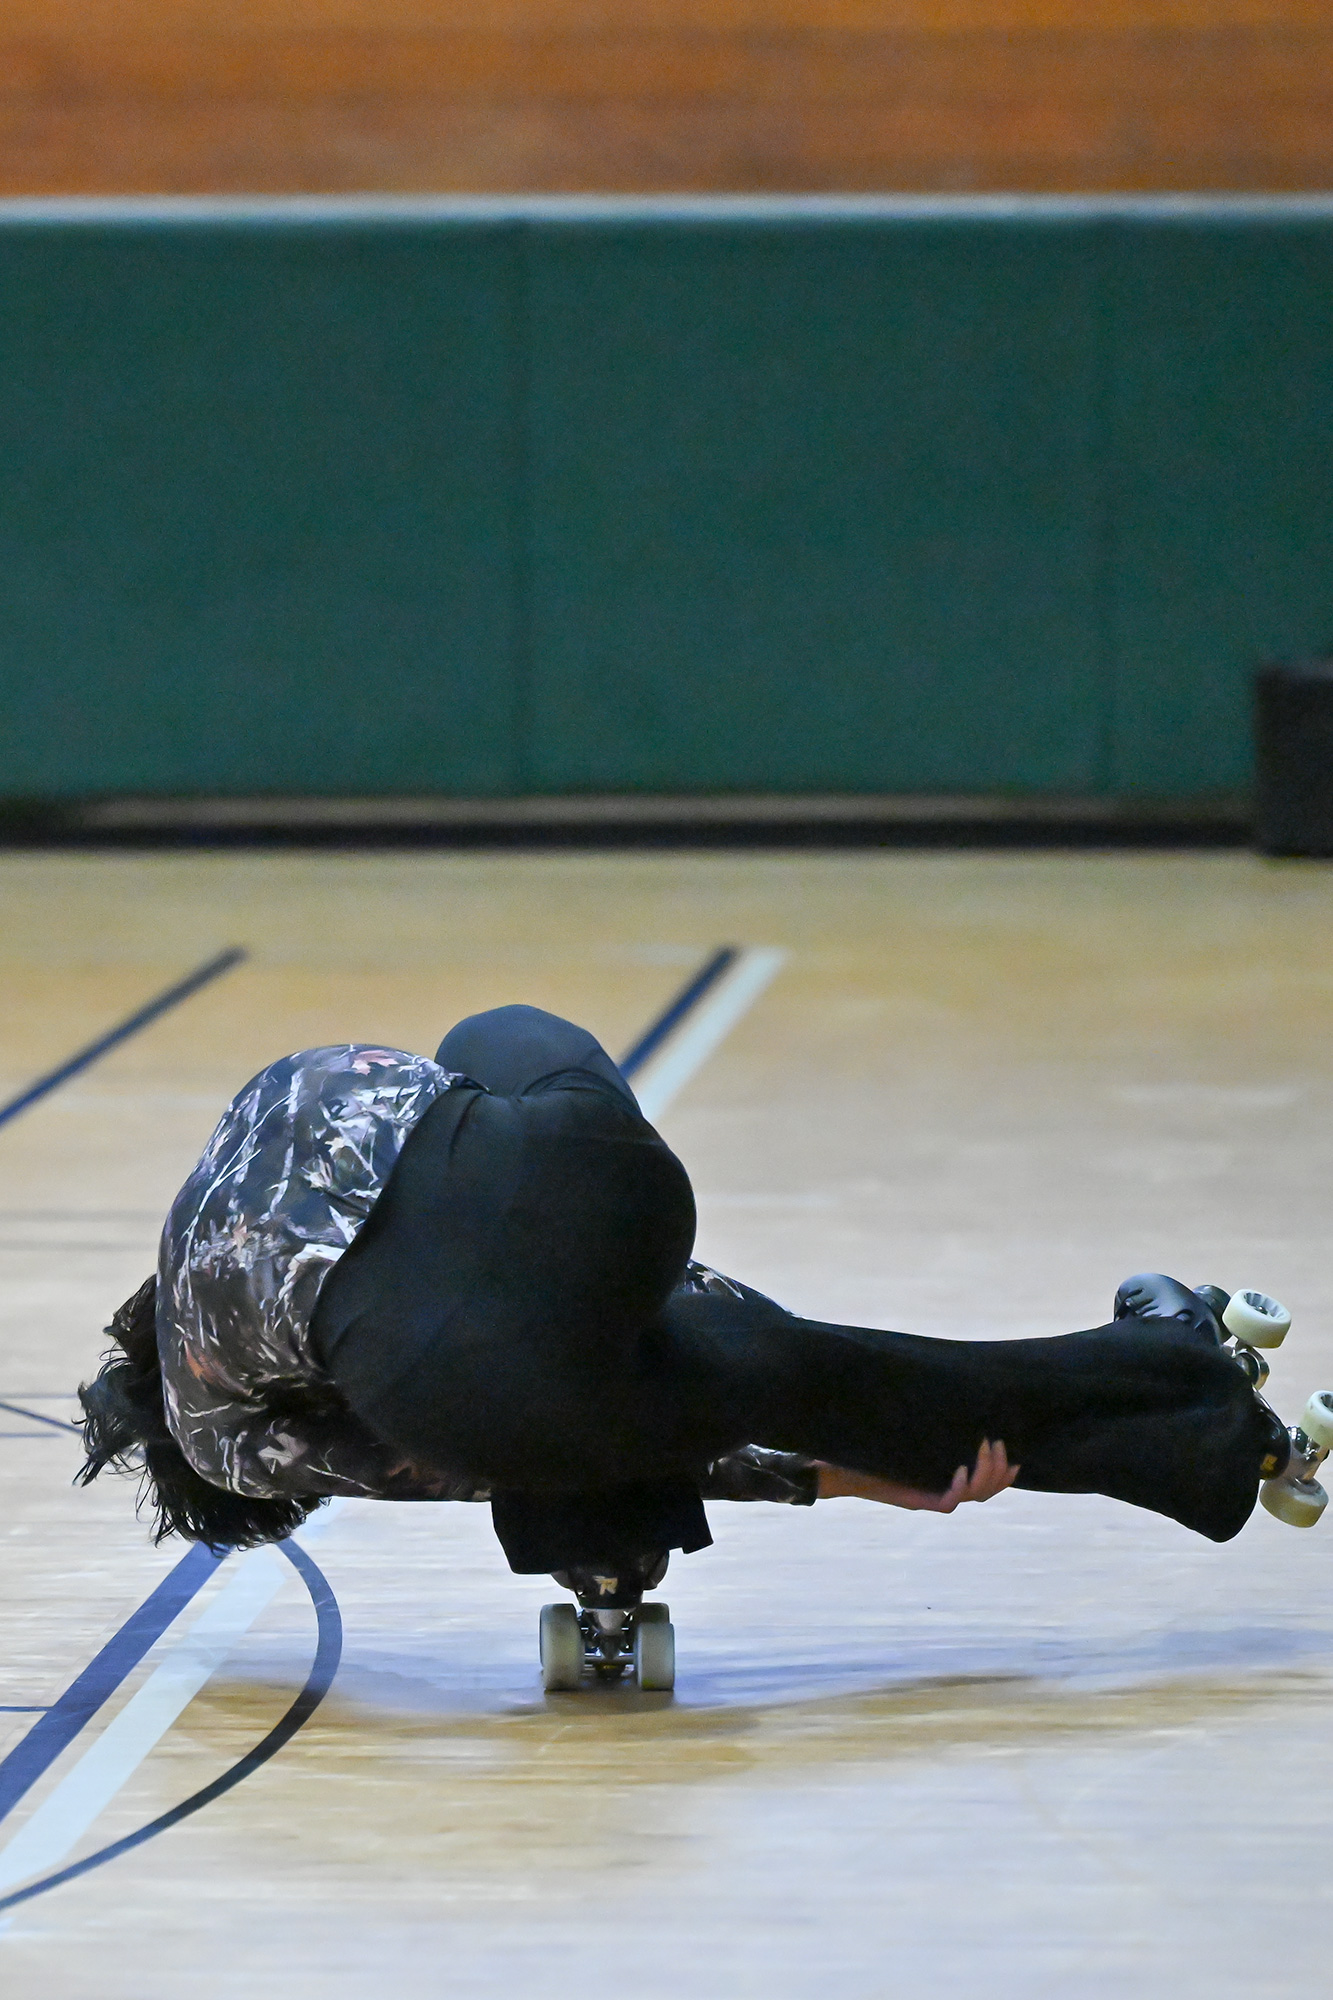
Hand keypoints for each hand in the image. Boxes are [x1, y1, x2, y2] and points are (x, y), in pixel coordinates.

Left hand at [816, 1438, 1018, 1511]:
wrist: (837, 1468)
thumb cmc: (866, 1449)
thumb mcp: (900, 1431)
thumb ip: (917, 1418)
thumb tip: (930, 1384)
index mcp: (942, 1477)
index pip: (984, 1484)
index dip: (1003, 1473)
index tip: (1013, 1452)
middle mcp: (940, 1490)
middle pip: (986, 1492)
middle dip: (1000, 1470)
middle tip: (998, 1443)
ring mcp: (929, 1497)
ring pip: (974, 1497)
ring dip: (985, 1475)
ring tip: (985, 1447)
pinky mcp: (915, 1501)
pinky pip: (949, 1502)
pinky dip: (960, 1487)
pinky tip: (960, 1468)